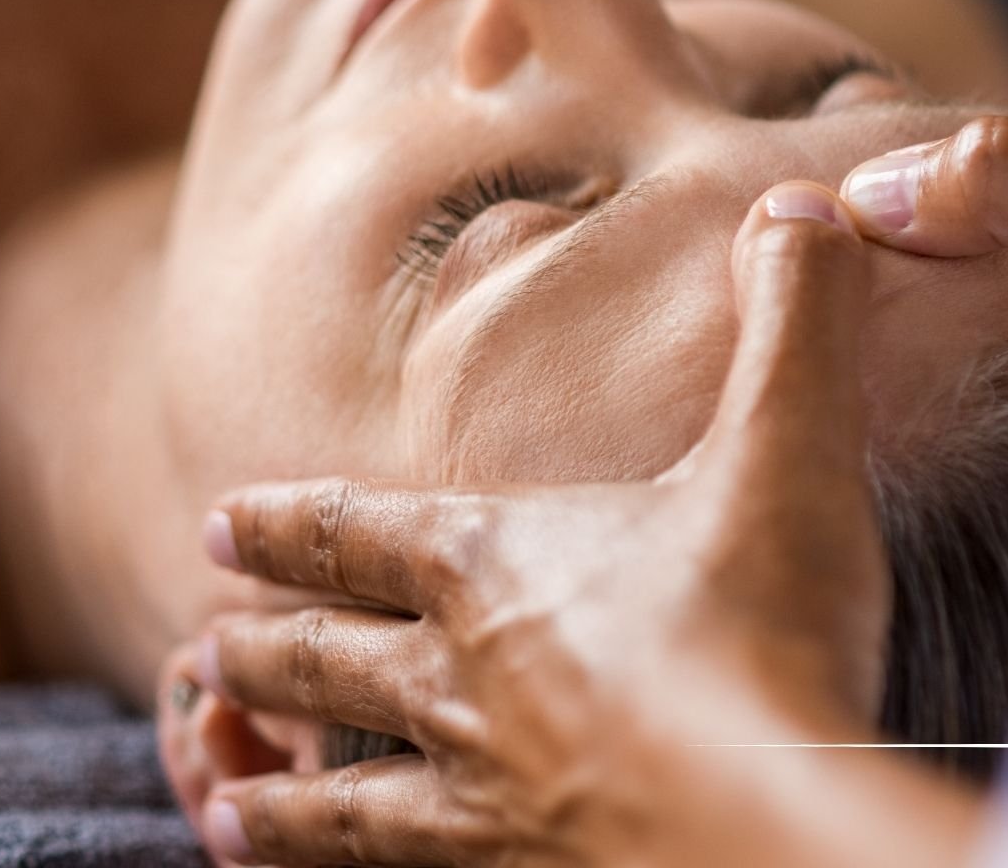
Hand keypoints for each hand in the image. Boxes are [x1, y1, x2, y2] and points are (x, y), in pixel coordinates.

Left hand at [181, 182, 889, 867]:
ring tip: (220, 800)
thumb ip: (792, 319)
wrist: (767, 817)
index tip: (219, 524)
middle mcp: (463, 679)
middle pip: (332, 659)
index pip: (363, 531)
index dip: (292, 524)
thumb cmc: (764, 618)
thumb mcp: (790, 442)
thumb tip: (810, 200)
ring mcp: (479, 793)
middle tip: (197, 646)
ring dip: (277, 787)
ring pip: (343, 791)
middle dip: (265, 645)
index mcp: (500, 564)